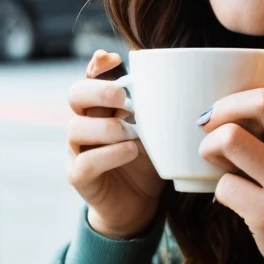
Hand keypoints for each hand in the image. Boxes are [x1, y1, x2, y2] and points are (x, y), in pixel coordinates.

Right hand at [66, 49, 165, 239]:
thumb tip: (189, 81)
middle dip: (98, 91)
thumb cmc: (148, 161)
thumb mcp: (158, 131)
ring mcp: (77, 150)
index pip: (90, 78)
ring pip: (77, 128)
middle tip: (122, 98)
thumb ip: (160, 109)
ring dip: (108, 127)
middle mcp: (84, 124)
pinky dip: (109, 155)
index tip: (113, 58)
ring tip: (134, 134)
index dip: (97, 66)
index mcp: (102, 107)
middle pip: (75, 95)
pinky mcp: (78, 176)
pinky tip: (130, 151)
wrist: (138, 204)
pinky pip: (85, 162)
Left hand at [198, 88, 263, 263]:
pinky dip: (220, 190)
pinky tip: (232, 199)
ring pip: (233, 141)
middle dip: (223, 110)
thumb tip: (233, 112)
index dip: (239, 98)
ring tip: (216, 163)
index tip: (220, 111)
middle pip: (261, 104)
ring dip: (211, 148)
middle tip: (207, 127)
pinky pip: (225, 186)